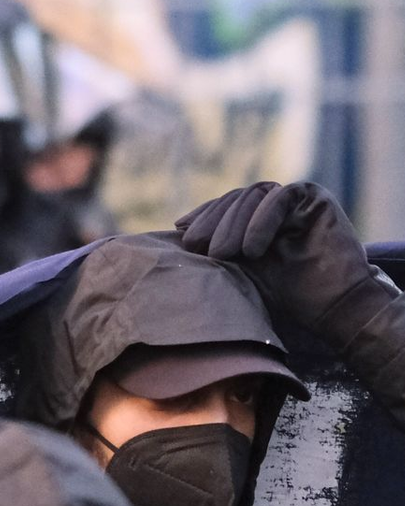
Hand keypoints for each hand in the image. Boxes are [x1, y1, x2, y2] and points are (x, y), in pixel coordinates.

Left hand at [175, 181, 378, 331]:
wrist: (331, 308)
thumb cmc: (284, 296)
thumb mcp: (238, 272)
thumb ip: (215, 254)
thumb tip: (174, 240)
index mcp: (253, 218)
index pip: (221, 207)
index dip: (201, 217)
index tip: (180, 234)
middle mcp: (273, 204)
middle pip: (233, 200)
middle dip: (211, 223)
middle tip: (195, 248)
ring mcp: (293, 199)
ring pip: (252, 197)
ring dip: (232, 225)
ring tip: (223, 254)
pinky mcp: (314, 198)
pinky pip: (280, 198)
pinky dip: (261, 221)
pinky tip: (252, 249)